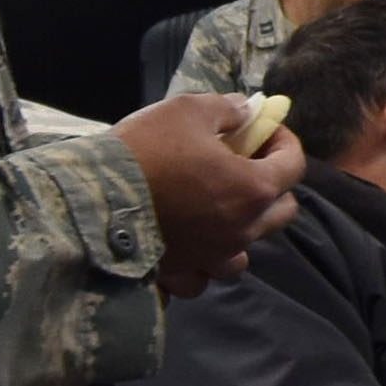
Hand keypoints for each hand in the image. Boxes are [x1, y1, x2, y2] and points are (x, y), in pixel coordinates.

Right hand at [118, 94, 302, 299]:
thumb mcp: (187, 110)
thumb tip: (247, 111)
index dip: (284, 142)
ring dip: (243, 227)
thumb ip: (227, 109)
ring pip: (247, 248)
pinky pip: (206, 276)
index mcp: (253, 189)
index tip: (264, 130)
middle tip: (245, 164)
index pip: (294, 166)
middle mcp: (242, 230)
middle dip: (272, 184)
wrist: (91, 198)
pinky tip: (191, 243)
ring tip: (218, 208)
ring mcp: (213, 257)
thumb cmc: (144, 150)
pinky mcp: (183, 275)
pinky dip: (205, 261)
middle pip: (282, 211)